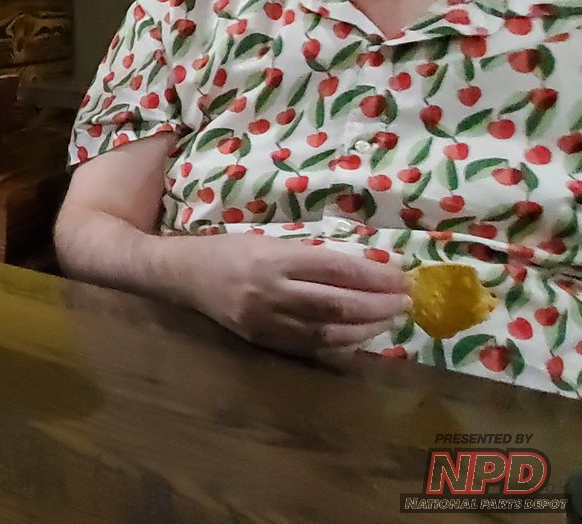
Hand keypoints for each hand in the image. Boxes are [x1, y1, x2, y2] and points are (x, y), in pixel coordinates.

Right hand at [172, 233, 407, 357]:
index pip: (337, 269)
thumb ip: (311, 255)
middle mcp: (270, 291)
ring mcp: (265, 320)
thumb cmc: (227, 249)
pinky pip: (309, 346)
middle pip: (338, 303)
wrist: (179, 275)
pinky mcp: (261, 340)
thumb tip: (366, 267)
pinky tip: (360, 336)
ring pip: (328, 330)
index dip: (376, 275)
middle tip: (406, 301)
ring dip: (367, 327)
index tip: (403, 276)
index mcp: (273, 258)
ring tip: (391, 320)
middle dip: (379, 304)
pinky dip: (341, 342)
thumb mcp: (268, 239)